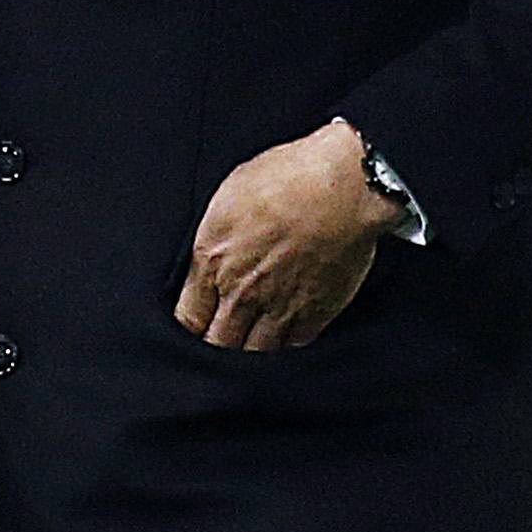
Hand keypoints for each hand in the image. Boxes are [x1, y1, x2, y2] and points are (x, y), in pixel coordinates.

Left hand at [174, 119, 399, 351]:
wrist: (343, 186)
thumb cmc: (287, 177)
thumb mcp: (227, 198)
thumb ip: (213, 238)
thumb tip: (209, 256)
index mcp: (212, 259)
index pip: (188, 317)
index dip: (191, 327)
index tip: (195, 328)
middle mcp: (241, 291)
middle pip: (216, 343)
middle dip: (215, 346)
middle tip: (218, 344)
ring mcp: (279, 307)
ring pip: (253, 354)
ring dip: (247, 354)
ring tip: (247, 352)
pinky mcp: (316, 313)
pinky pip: (292, 347)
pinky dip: (284, 348)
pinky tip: (281, 343)